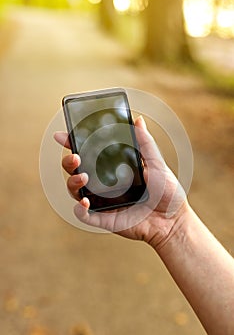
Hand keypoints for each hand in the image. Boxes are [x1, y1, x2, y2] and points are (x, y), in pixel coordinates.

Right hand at [54, 116, 188, 248]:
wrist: (173, 220)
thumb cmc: (167, 191)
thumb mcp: (156, 163)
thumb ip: (145, 142)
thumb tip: (138, 120)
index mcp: (114, 168)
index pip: (90, 154)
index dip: (74, 144)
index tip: (62, 135)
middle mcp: (105, 184)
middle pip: (77, 171)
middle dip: (69, 162)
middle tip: (74, 156)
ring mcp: (103, 201)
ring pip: (76, 191)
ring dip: (73, 182)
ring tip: (83, 177)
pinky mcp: (104, 218)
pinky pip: (85, 216)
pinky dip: (80, 210)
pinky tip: (84, 203)